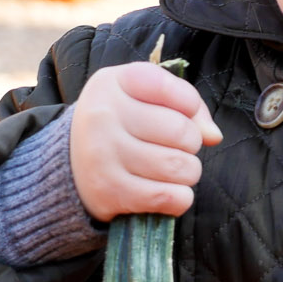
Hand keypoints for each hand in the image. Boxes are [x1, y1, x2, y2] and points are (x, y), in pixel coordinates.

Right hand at [69, 61, 221, 221]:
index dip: (191, 109)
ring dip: (187, 173)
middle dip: (190, 145)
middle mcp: (102, 115)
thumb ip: (186, 104)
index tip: (176, 114)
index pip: (182, 95)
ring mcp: (102, 154)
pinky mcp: (109, 192)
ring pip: (182, 167)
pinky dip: (180, 199)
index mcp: (113, 82)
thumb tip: (213, 135)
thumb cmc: (119, 126)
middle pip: (184, 133)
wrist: (69, 167)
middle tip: (172, 148)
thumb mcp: (143, 98)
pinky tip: (166, 192)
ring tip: (169, 170)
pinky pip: (172, 198)